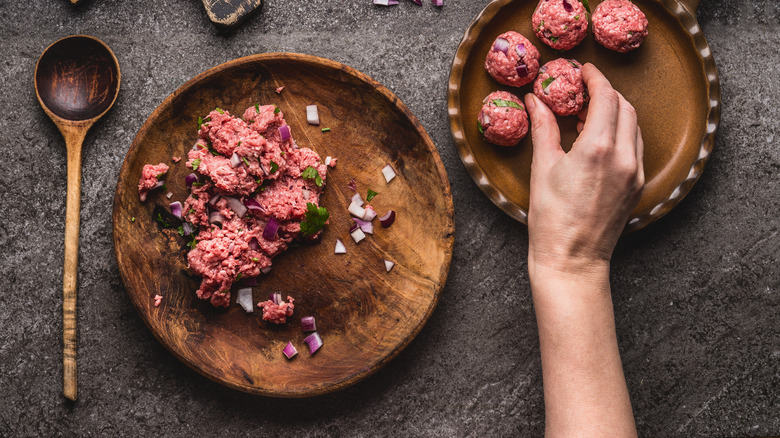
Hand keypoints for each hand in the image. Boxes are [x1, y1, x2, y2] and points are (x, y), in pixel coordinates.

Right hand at [524, 63, 643, 273]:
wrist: (572, 260)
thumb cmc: (552, 220)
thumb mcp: (542, 168)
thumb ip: (543, 128)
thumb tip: (536, 102)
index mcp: (596, 149)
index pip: (605, 97)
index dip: (594, 78)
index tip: (583, 71)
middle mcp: (623, 157)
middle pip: (624, 107)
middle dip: (606, 92)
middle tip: (583, 90)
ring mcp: (634, 172)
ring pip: (633, 126)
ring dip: (615, 112)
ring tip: (587, 115)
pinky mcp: (637, 185)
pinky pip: (635, 147)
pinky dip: (620, 133)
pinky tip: (598, 140)